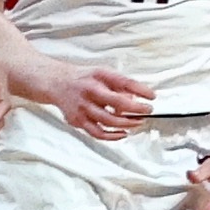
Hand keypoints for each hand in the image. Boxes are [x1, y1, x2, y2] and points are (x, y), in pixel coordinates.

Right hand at [10, 31, 159, 138]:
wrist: (56, 83)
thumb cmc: (84, 78)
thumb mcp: (103, 74)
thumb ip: (121, 84)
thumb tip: (140, 96)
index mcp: (98, 77)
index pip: (124, 82)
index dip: (140, 90)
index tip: (152, 97)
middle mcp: (89, 92)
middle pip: (117, 103)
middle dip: (136, 110)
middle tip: (148, 112)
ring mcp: (82, 108)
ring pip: (108, 121)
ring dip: (126, 123)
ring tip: (138, 123)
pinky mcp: (77, 121)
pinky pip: (97, 133)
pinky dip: (112, 136)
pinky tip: (122, 133)